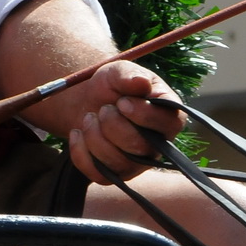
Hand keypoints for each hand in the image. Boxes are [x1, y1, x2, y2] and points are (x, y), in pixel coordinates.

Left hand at [63, 60, 184, 184]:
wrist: (87, 100)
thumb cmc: (112, 86)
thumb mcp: (118, 71)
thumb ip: (129, 75)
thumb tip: (141, 82)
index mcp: (168, 116)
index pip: (168, 123)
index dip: (142, 114)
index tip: (121, 102)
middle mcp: (158, 145)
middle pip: (139, 146)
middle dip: (112, 123)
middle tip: (103, 109)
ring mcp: (136, 163)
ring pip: (118, 162)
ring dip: (94, 136)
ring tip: (89, 118)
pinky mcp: (114, 174)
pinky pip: (98, 174)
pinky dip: (80, 152)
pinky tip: (77, 133)